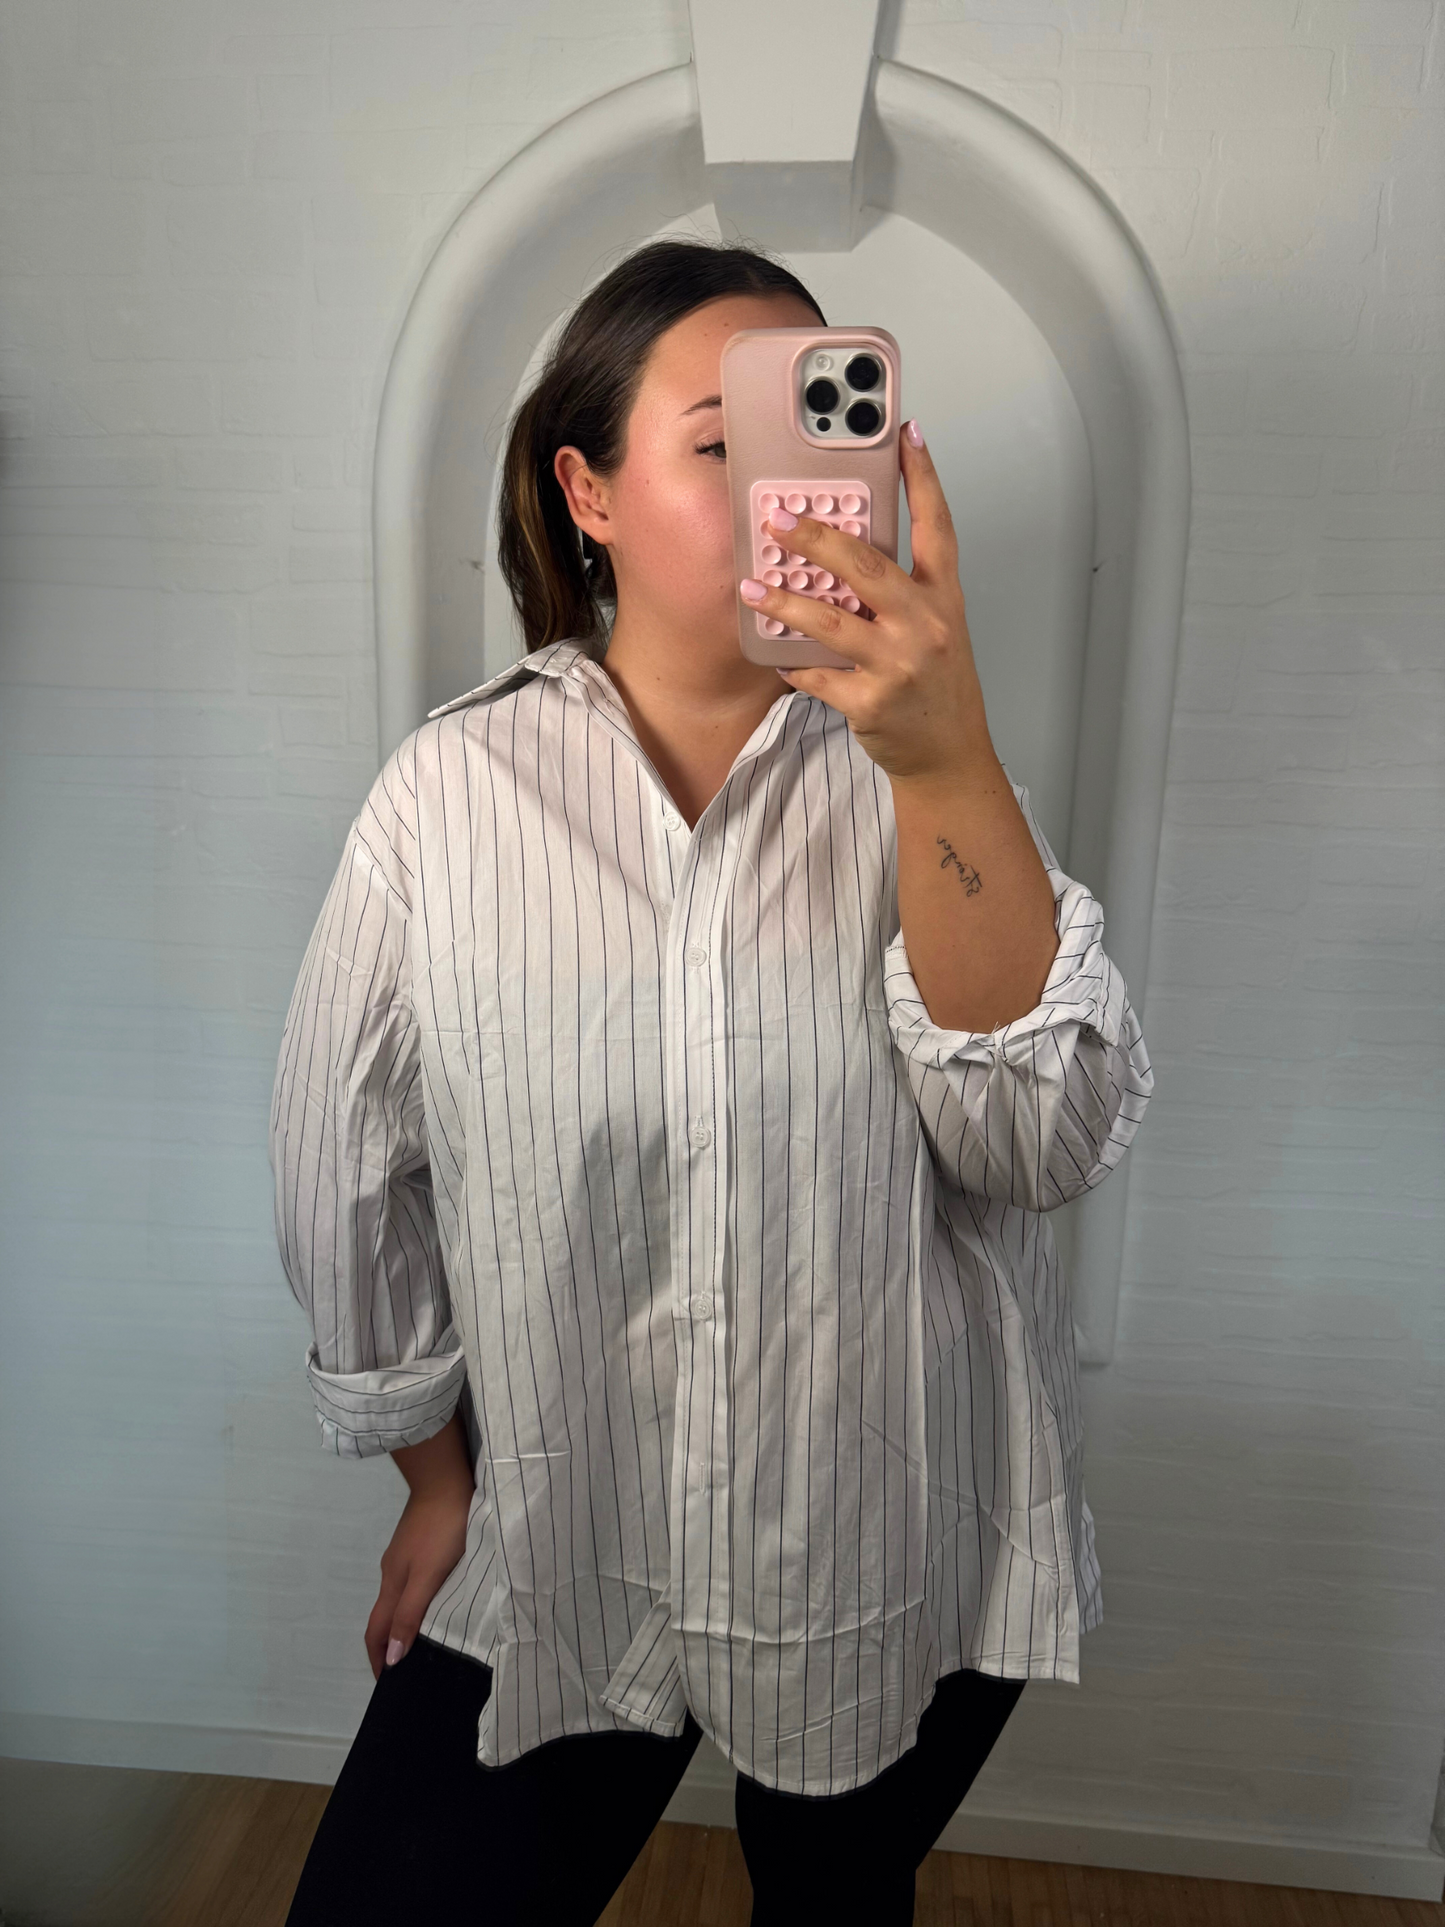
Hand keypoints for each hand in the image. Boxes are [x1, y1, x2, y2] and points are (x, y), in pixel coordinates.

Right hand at [366, 1415, 473, 1679]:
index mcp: (392, 1584)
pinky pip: (411, 1581)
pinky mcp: (417, 1541)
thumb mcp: (428, 1576)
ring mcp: (404, 1554)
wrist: (445, 1479)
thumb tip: (392, 1657)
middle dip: (388, 1646)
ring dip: (402, 1624)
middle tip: (404, 1670)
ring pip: (398, 1598)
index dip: (379, 1658)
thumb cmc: (442, 1530)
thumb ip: (410, 1614)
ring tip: (420, 1641)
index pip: (377, 1631)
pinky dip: (414, 1601)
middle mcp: (393, 1572)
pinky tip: (432, 1601)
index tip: (386, 1684)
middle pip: (384, 1616)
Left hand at [741, 420, 991, 786]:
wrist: (948, 753)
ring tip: (751, 586)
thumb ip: (901, 590)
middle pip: (867, 567)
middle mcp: (925, 625)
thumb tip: (844, 553)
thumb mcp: (936, 627)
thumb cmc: (937, 685)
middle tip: (778, 519)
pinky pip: (817, 675)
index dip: (922, 476)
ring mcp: (898, 665)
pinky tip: (773, 652)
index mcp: (943, 598)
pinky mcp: (871, 702)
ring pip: (831, 623)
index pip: (937, 525)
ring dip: (784, 604)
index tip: (903, 433)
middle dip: (817, 539)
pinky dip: (792, 664)